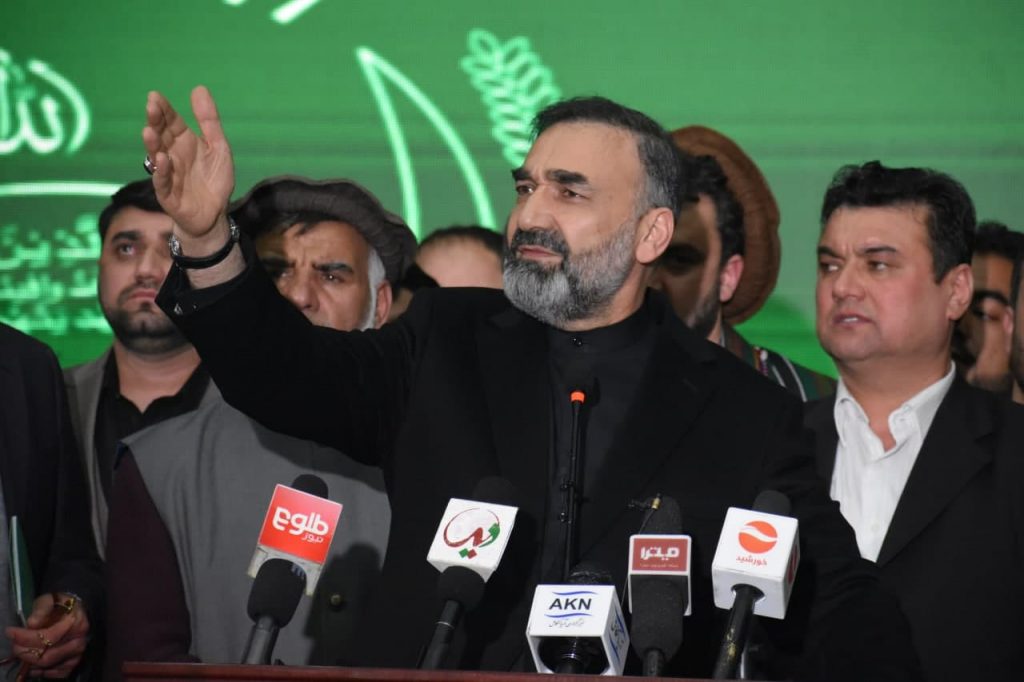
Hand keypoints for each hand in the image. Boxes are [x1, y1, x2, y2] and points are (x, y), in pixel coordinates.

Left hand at [5, 593, 88, 677]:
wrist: (74, 610)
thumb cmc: (59, 605)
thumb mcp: (49, 600)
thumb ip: (41, 610)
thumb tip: (32, 623)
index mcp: (75, 623)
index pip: (49, 637)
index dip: (27, 637)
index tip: (10, 632)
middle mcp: (79, 641)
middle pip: (47, 655)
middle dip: (25, 652)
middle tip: (14, 645)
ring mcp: (77, 654)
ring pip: (49, 665)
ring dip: (30, 662)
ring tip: (21, 652)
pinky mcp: (73, 663)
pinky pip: (56, 673)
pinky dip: (41, 671)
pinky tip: (33, 664)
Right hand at [142, 86, 234, 244]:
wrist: (215, 214)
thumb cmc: (214, 180)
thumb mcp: (218, 147)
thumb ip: (209, 121)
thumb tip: (199, 88)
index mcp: (184, 143)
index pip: (171, 122)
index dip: (164, 110)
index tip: (155, 96)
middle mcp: (172, 155)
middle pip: (161, 136)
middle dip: (155, 121)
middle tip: (151, 106)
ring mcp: (168, 174)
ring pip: (156, 157)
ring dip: (152, 144)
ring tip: (150, 130)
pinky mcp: (168, 195)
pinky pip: (163, 182)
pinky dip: (162, 171)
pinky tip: (163, 160)